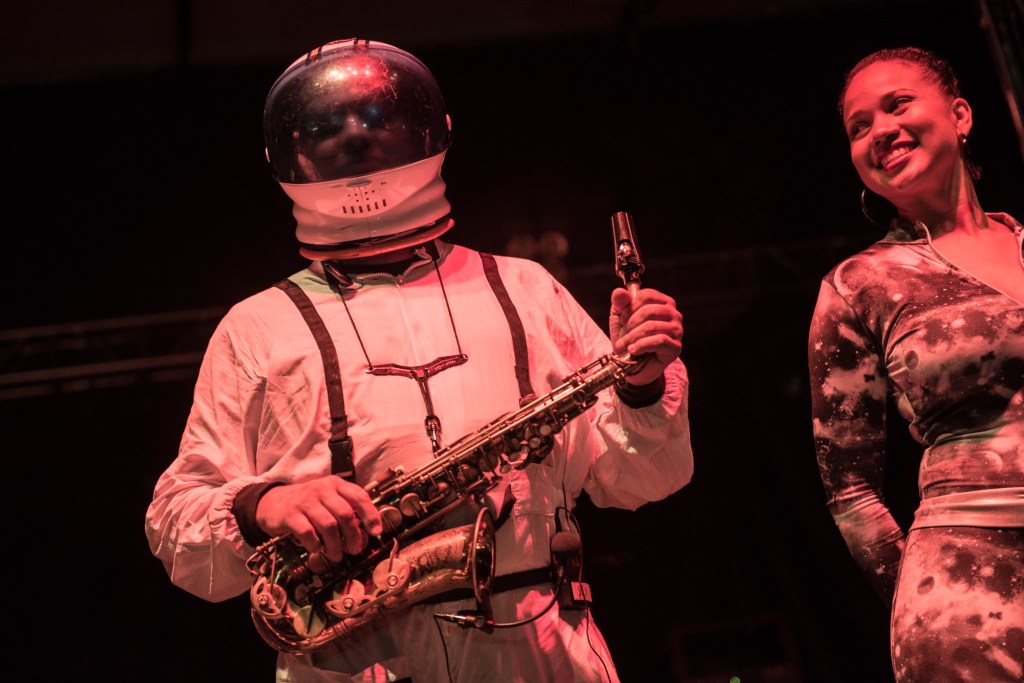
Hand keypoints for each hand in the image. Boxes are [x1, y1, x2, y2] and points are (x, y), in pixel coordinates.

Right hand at [255, 475, 382, 563]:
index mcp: (335, 484)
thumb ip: (346, 508)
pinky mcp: (290, 515)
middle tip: (355, 549)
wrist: (272, 502)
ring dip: (335, 545)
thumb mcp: (328, 498)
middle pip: (345, 514)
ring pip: (328, 525)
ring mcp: (305, 501)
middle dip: (353, 535)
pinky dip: (315, 544)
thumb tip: (366, 532)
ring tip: (336, 555)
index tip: (376, 531)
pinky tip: (317, 548)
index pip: (359, 496)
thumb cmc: (308, 504)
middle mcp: (322, 489)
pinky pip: (307, 532)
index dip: (371, 514)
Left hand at [609, 287, 682, 385]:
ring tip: (624, 346)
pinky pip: (659, 340)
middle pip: (649, 311)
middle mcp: (674, 314)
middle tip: (621, 337)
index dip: (629, 307)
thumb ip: (619, 304)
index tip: (621, 321)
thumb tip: (618, 292)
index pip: (646, 295)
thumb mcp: (620, 319)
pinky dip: (642, 345)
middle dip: (630, 325)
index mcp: (663, 303)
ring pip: (652, 326)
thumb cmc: (629, 339)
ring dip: (633, 337)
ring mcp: (677, 330)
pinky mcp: (676, 347)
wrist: (634, 365)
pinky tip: (633, 350)